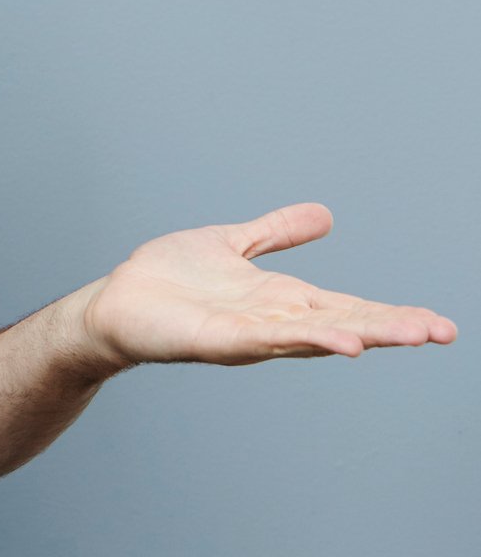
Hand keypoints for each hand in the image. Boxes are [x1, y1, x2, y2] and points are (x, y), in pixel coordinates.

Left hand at [78, 202, 458, 369]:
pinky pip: (265, 339)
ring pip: (315, 334)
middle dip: (392, 329)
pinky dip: (303, 339)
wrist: (114, 303)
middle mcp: (272, 321)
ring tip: (408, 336)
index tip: (440, 324)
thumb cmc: (168, 279)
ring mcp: (247, 333)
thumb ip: (276, 232)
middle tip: (442, 331)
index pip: (349, 308)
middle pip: (344, 325)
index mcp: (281, 300)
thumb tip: (325, 214)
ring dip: (362, 335)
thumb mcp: (233, 244)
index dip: (393, 314)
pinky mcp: (217, 338)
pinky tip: (338, 342)